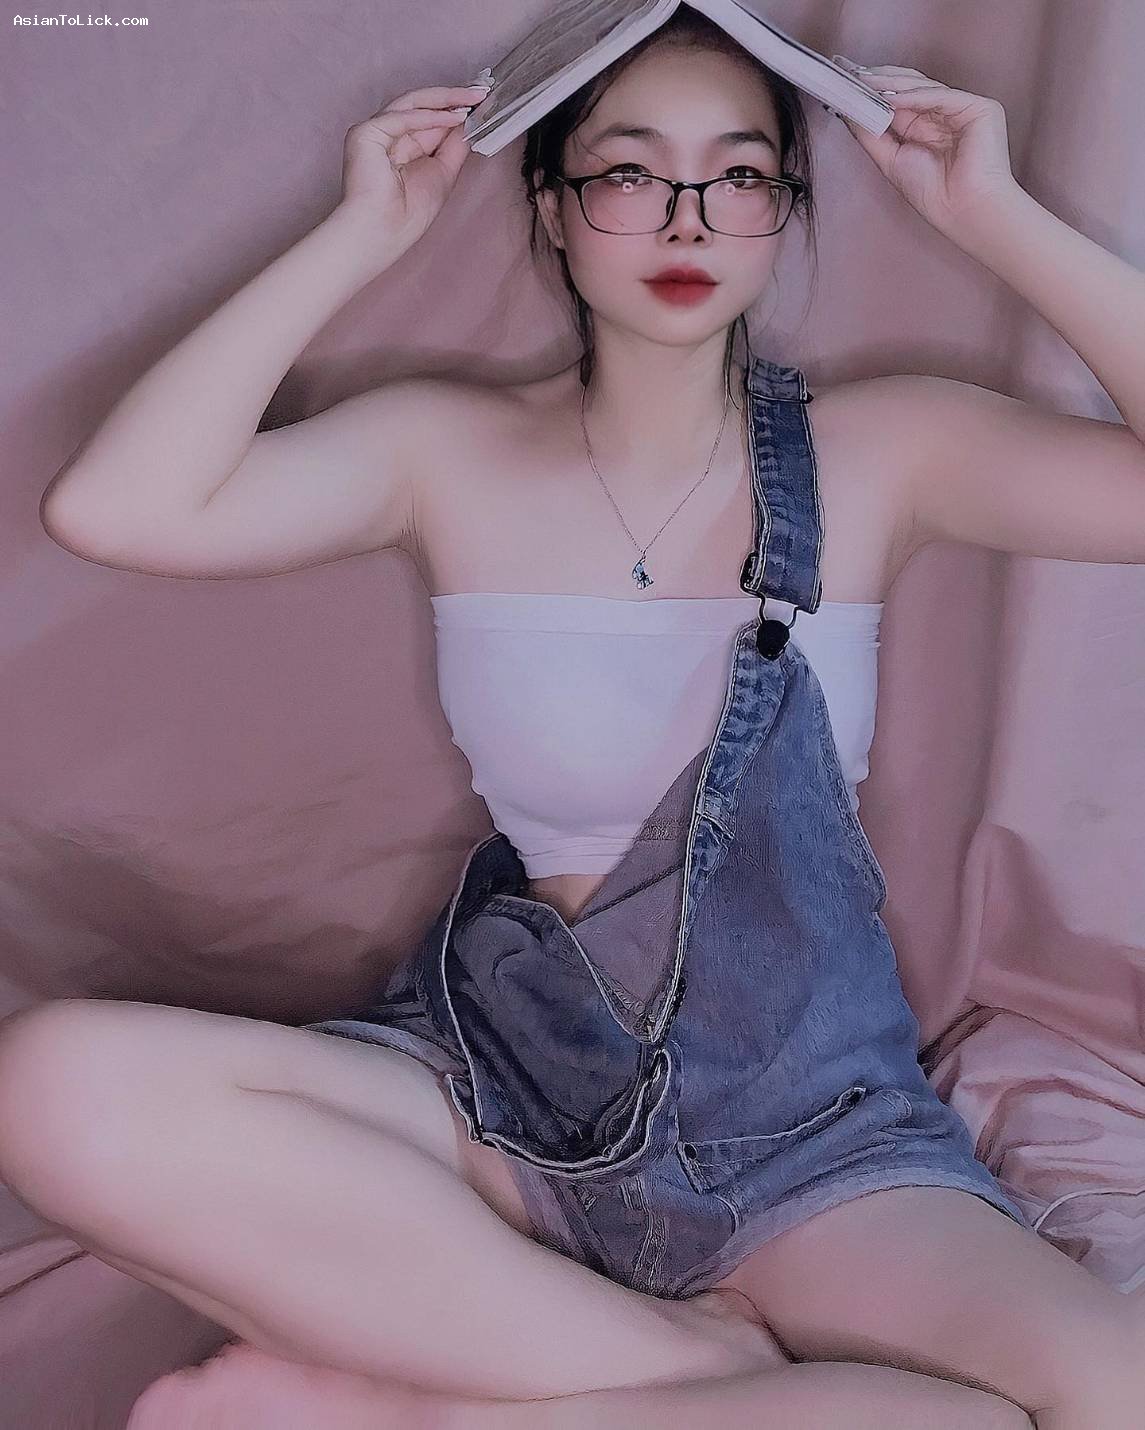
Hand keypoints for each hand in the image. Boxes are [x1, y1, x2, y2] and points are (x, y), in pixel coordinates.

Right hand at [338, 82, 491, 246]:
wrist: (383, 234)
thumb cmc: (407, 216)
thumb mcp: (444, 174)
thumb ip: (455, 146)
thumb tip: (470, 121)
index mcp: (403, 146)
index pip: (431, 118)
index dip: (455, 108)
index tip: (481, 102)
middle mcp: (388, 135)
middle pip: (422, 105)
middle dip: (453, 98)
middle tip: (481, 92)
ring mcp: (375, 132)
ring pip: (412, 103)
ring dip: (445, 99)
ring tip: (472, 98)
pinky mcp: (365, 133)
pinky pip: (401, 117)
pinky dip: (429, 116)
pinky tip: (453, 116)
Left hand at [832, 61, 1022, 234]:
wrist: (963, 210)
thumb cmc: (933, 194)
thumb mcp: (891, 160)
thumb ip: (871, 135)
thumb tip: (848, 113)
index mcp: (926, 128)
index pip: (899, 101)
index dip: (875, 92)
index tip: (848, 84)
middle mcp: (944, 115)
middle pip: (910, 88)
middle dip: (881, 81)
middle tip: (853, 75)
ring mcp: (962, 109)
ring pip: (924, 87)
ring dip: (893, 85)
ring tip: (866, 82)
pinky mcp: (979, 108)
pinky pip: (941, 96)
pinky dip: (915, 95)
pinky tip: (891, 97)